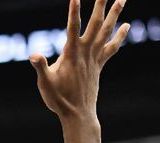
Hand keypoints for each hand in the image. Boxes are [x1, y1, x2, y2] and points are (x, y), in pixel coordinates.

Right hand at [30, 0, 129, 119]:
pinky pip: (111, 47)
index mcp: (71, 54)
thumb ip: (40, 67)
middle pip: (96, 24)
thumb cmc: (59, 99)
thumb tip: (33, 55)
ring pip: (107, 32)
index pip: (72, 28)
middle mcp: (86, 52)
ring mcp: (94, 58)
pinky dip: (119, 36)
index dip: (74, 11)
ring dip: (115, 15)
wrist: (77, 114)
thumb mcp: (45, 83)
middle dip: (100, 6)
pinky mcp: (99, 65)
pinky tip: (126, 26)